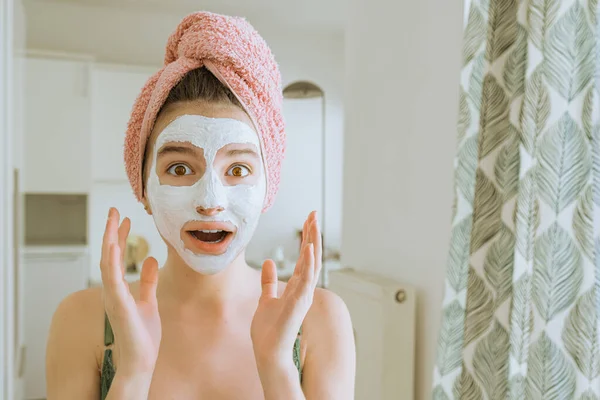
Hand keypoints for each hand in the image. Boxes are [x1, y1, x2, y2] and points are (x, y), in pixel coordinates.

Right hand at [100, 208, 160, 376]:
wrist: (141, 360)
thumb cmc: (143, 336)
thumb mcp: (149, 301)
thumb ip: (148, 281)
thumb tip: (151, 259)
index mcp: (119, 289)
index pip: (117, 257)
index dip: (120, 237)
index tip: (125, 218)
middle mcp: (112, 291)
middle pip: (109, 255)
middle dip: (112, 232)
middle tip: (115, 210)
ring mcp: (113, 297)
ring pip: (107, 263)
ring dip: (110, 240)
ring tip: (113, 220)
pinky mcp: (118, 305)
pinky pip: (112, 280)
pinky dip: (111, 262)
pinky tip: (112, 246)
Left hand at [251, 211, 321, 367]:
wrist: (268, 352)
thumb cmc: (269, 331)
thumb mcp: (265, 299)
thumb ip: (268, 281)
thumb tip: (268, 261)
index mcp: (296, 286)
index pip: (304, 257)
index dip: (306, 238)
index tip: (308, 219)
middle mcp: (303, 288)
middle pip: (310, 256)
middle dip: (312, 234)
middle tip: (313, 213)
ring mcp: (303, 295)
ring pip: (311, 263)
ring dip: (313, 243)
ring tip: (313, 223)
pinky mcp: (299, 303)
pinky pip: (306, 280)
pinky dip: (308, 264)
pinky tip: (308, 249)